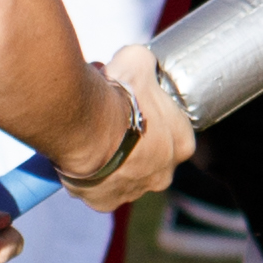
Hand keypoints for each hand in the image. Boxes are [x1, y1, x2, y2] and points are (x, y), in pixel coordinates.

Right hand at [68, 46, 195, 213]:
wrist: (86, 125)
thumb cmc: (118, 94)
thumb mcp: (138, 60)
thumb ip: (144, 62)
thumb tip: (139, 59)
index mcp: (183, 144)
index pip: (172, 133)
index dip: (150, 119)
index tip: (131, 109)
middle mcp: (164, 174)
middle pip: (149, 158)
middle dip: (130, 143)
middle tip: (108, 124)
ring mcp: (134, 191)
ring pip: (122, 175)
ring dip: (109, 161)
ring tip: (89, 140)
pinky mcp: (106, 203)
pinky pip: (96, 191)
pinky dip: (87, 178)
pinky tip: (79, 160)